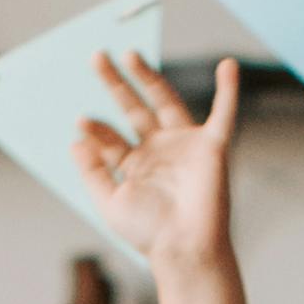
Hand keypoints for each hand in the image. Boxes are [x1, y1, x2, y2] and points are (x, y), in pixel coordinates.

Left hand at [75, 52, 241, 283]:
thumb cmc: (150, 233)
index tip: (81, 121)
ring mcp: (184, 145)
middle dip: (114, 84)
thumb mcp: (109, 201)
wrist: (184, 249)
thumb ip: (92, 171)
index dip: (95, 128)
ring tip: (128, 54)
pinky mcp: (211, 147)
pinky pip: (223, 113)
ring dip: (148, 76)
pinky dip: (229, 90)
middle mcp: (159, 150)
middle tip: (95, 57)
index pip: (111, 137)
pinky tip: (228, 66)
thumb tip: (75, 141)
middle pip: (133, 107)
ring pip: (164, 100)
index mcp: (136, 165)